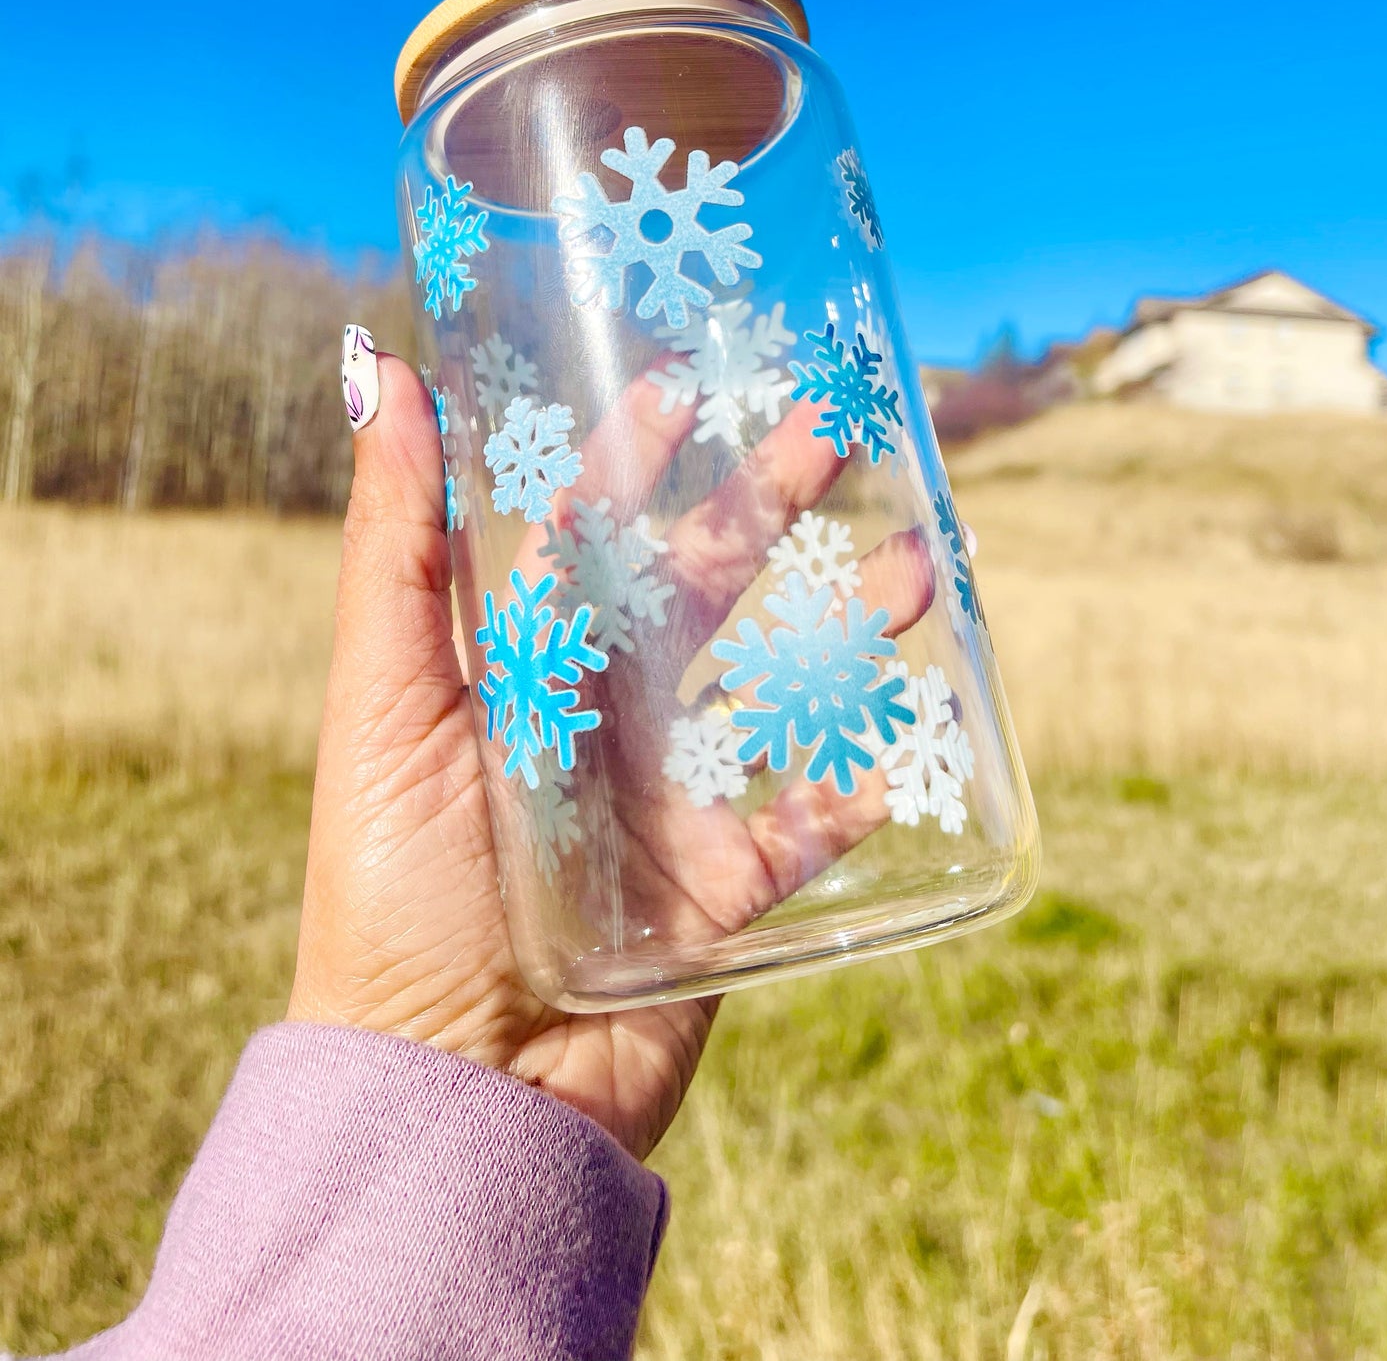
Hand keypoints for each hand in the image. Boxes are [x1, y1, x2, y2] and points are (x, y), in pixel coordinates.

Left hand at [288, 350, 932, 1161]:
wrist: (449, 1095)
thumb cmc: (391, 892)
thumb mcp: (382, 705)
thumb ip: (394, 547)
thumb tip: (385, 375)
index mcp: (521, 668)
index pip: (585, 531)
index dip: (632, 454)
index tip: (684, 380)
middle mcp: (601, 720)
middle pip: (698, 588)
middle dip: (764, 506)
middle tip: (835, 428)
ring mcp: (669, 800)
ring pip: (776, 686)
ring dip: (847, 625)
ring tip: (920, 567)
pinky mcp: (723, 891)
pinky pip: (811, 820)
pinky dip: (868, 780)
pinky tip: (919, 725)